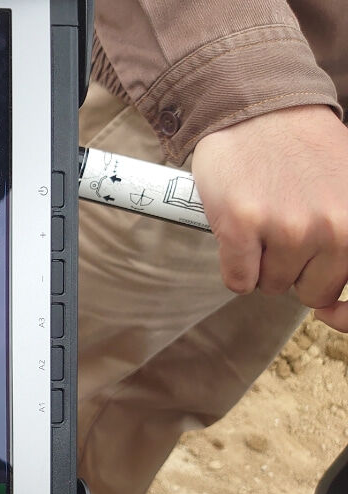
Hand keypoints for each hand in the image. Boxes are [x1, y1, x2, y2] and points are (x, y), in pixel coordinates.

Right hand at [192, 105, 347, 330]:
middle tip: (285, 235)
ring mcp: (287, 228)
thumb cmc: (303, 153)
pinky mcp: (243, 225)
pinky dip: (234, 266)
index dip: (340, 305)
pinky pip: (238, 280)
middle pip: (311, 292)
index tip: (331, 308)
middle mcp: (334, 228)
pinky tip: (237, 233)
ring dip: (261, 263)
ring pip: (271, 285)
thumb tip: (334, 306)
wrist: (259, 108)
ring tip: (262, 222)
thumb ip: (346, 235)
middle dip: (295, 272)